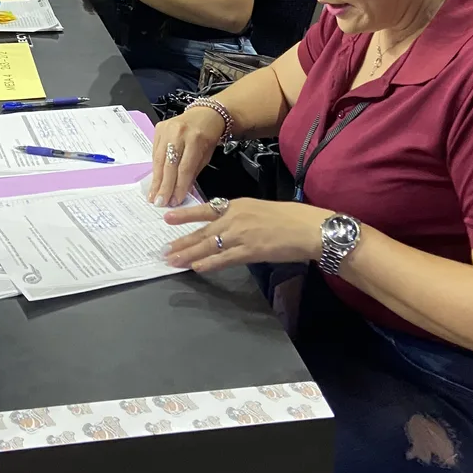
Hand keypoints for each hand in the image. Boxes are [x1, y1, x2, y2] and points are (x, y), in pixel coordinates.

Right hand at [149, 107, 225, 205]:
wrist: (206, 114)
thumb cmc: (207, 136)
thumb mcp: (206, 156)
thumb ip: (193, 173)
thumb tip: (181, 193)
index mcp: (195, 139)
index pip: (185, 167)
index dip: (179, 186)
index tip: (175, 201)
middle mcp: (179, 133)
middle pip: (169, 164)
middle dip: (164, 186)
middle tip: (160, 202)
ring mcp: (167, 129)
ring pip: (159, 159)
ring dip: (156, 180)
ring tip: (154, 196)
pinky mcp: (158, 129)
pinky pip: (155, 153)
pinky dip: (155, 169)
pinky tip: (154, 181)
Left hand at [162, 198, 329, 272]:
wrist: (308, 228)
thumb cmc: (290, 218)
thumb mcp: (260, 209)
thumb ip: (242, 217)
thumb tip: (227, 228)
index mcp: (238, 205)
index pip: (206, 209)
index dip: (185, 214)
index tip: (167, 218)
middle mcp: (235, 218)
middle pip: (202, 232)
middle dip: (181, 242)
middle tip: (164, 250)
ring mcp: (240, 235)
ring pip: (208, 246)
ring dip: (188, 255)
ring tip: (172, 261)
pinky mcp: (249, 251)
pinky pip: (223, 259)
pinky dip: (208, 263)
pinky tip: (196, 267)